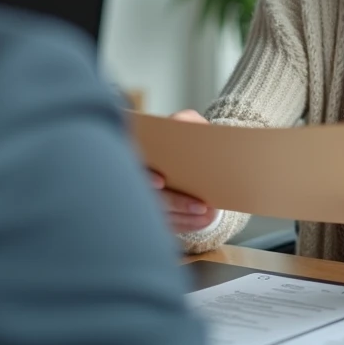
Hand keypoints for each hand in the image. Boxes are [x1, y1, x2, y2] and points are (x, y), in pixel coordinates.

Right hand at [150, 110, 218, 233]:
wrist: (199, 155)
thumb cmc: (191, 137)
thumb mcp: (189, 124)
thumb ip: (184, 120)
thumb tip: (178, 123)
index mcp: (142, 153)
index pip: (134, 166)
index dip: (145, 175)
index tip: (161, 181)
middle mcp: (139, 178)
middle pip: (151, 197)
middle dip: (176, 202)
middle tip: (200, 206)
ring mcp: (147, 199)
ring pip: (161, 215)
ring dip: (186, 216)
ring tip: (209, 213)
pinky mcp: (159, 215)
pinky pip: (170, 224)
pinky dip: (188, 224)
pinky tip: (205, 219)